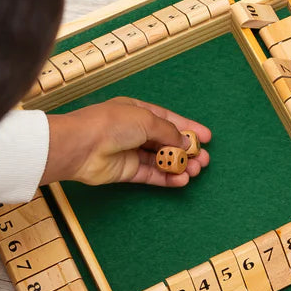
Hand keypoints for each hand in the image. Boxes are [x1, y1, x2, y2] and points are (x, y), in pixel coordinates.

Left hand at [43, 98, 209, 186]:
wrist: (82, 146)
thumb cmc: (112, 123)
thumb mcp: (146, 120)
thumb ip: (169, 132)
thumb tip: (186, 142)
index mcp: (138, 111)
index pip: (168, 119)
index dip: (188, 128)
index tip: (207, 137)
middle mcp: (135, 131)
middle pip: (167, 141)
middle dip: (187, 150)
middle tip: (204, 159)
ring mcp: (131, 152)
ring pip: (161, 160)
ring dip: (179, 165)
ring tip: (196, 170)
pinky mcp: (127, 172)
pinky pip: (151, 175)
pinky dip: (167, 178)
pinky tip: (182, 180)